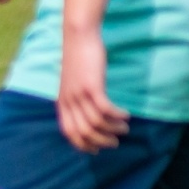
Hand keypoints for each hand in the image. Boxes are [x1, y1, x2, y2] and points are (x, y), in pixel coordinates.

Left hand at [57, 26, 127, 151]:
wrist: (78, 37)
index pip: (69, 133)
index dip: (83, 145)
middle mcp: (68, 101)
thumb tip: (87, 115)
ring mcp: (79, 94)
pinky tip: (126, 115)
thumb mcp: (73, 83)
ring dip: (113, 129)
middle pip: (84, 133)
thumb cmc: (79, 60)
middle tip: (116, 140)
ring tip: (124, 127)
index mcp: (62, 103)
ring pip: (96, 124)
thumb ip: (77, 99)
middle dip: (101, 142)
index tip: (97, 150)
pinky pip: (105, 110)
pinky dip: (117, 116)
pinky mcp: (92, 86)